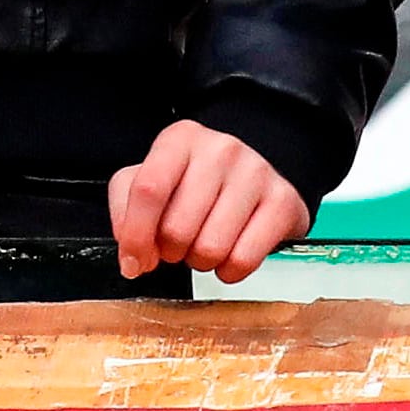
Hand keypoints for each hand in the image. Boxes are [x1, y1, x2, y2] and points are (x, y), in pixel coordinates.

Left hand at [110, 119, 311, 283]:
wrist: (251, 175)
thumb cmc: (192, 181)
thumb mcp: (147, 181)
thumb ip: (126, 213)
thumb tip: (134, 258)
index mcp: (180, 139)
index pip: (147, 191)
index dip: (135, 235)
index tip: (133, 262)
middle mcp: (220, 149)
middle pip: (177, 227)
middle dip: (170, 251)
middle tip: (178, 245)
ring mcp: (256, 173)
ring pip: (211, 248)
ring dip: (199, 261)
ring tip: (203, 246)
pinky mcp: (283, 202)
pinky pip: (245, 260)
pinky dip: (229, 271)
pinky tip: (228, 257)